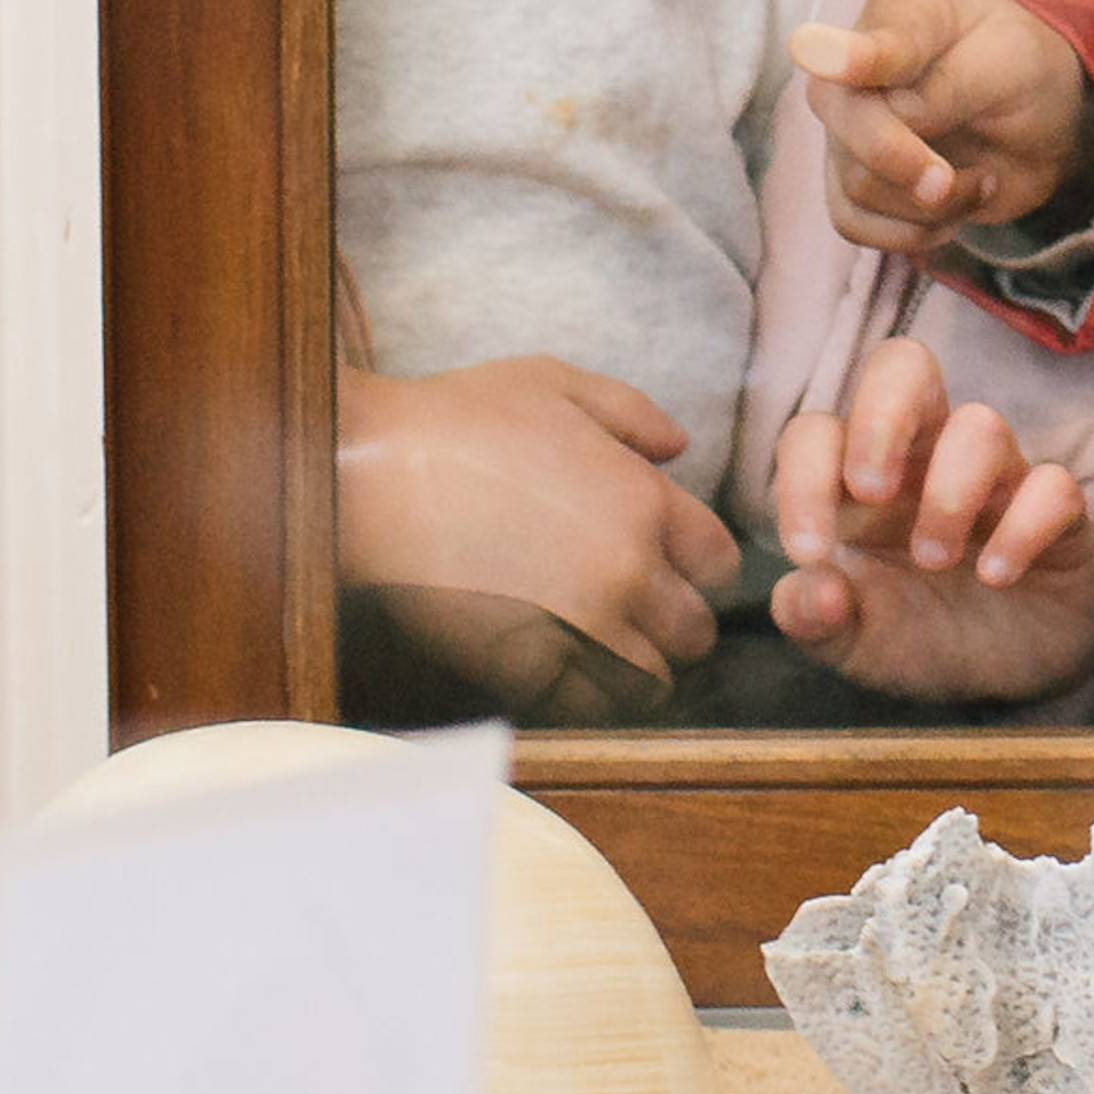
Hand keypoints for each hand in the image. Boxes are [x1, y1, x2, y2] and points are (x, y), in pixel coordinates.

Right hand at [332, 359, 734, 692]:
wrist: (373, 473)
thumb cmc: (460, 420)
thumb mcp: (556, 385)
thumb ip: (632, 413)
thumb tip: (678, 446)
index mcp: (643, 500)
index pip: (720, 561)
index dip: (700, 564)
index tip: (673, 564)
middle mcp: (627, 569)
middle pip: (695, 630)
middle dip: (676, 622)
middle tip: (643, 613)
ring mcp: (579, 626)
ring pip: (652, 680)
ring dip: (640, 668)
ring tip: (610, 650)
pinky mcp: (526, 666)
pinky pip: (590, 708)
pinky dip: (589, 698)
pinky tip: (568, 672)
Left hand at [768, 333, 1093, 703]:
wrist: (1003, 682)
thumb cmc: (916, 637)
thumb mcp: (851, 645)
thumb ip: (812, 620)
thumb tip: (807, 588)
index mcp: (860, 482)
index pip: (817, 432)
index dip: (801, 477)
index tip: (807, 551)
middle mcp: (925, 461)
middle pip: (904, 366)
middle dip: (881, 418)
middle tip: (872, 493)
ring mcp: (994, 478)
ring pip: (981, 424)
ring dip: (950, 493)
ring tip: (935, 560)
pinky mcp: (1055, 512)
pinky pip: (1054, 484)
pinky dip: (1023, 527)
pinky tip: (998, 577)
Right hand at [789, 0, 1093, 257]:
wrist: (1042, 116)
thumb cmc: (1021, 67)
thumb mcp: (1009, 61)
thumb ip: (950, 84)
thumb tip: (897, 114)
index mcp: (894, 17)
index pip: (861, 45)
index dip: (844, 55)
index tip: (811, 49)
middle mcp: (853, 72)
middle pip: (845, 124)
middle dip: (899, 160)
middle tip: (947, 181)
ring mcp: (849, 131)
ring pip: (857, 186)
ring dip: (931, 203)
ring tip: (979, 182)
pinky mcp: (858, 183)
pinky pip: (855, 224)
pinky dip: (910, 234)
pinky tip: (952, 214)